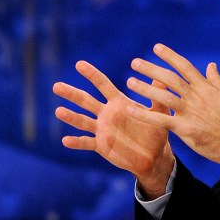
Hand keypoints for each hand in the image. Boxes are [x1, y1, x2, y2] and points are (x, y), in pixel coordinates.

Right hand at [53, 60, 174, 198]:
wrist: (154, 156)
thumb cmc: (156, 131)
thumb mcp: (158, 112)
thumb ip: (158, 96)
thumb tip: (163, 77)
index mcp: (118, 102)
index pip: (103, 85)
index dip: (91, 74)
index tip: (79, 64)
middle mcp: (107, 114)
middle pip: (86, 101)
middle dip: (71, 93)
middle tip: (56, 86)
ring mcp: (102, 129)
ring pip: (82, 121)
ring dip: (71, 117)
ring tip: (58, 111)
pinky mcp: (102, 145)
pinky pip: (87, 142)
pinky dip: (76, 142)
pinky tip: (65, 140)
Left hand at [125, 44, 219, 170]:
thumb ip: (216, 79)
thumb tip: (211, 64)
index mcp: (205, 88)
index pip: (185, 66)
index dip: (170, 56)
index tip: (155, 47)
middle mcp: (196, 97)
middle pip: (170, 79)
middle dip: (152, 69)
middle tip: (134, 62)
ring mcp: (191, 112)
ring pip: (164, 96)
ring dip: (145, 88)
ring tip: (129, 81)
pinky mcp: (186, 129)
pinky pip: (161, 120)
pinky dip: (144, 114)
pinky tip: (130, 109)